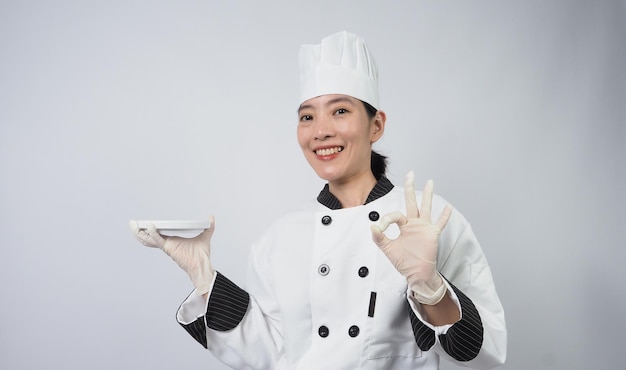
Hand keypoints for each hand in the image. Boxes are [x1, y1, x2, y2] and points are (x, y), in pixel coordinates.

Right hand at [129, 217, 215, 294]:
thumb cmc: (202, 255)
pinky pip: (158, 240)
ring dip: (140, 233)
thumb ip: (208, 227)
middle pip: (149, 238)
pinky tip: (150, 226)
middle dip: (139, 231)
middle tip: (132, 223)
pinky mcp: (169, 248)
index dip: (150, 229)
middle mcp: (167, 244)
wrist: (202, 265)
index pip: (158, 234)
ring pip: (149, 240)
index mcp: (172, 241)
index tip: (144, 223)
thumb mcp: (205, 237)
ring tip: (133, 225)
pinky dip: (153, 233)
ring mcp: (167, 247)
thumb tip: (211, 218)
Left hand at [371, 172, 451, 304]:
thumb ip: (379, 238)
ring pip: (425, 207)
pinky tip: (447, 207)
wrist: (416, 274)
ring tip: (430, 182)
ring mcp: (424, 228)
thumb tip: (372, 226)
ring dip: (428, 195)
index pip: (395, 215)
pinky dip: (444, 216)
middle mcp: (414, 223)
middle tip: (410, 174)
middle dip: (410, 188)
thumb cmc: (404, 262)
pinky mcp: (432, 235)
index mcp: (404, 225)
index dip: (386, 219)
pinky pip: (439, 224)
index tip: (380, 229)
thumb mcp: (388, 249)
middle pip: (412, 202)